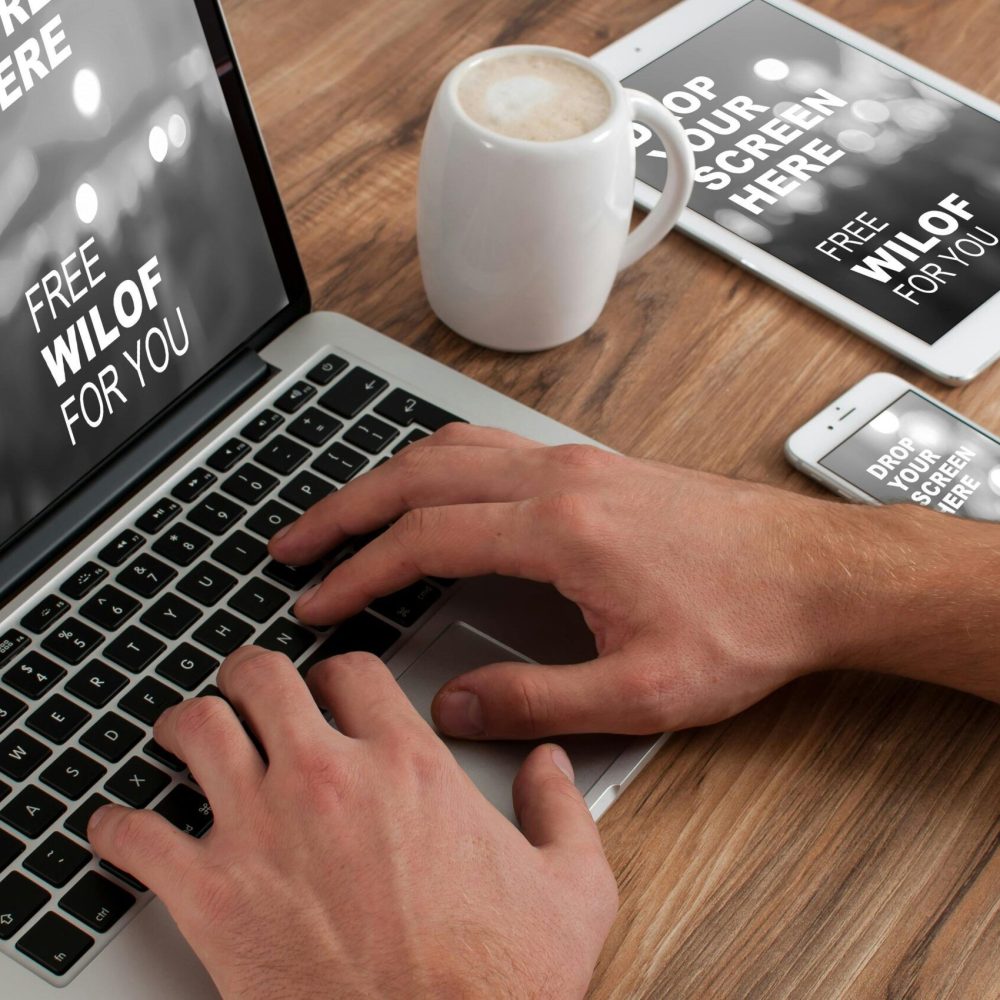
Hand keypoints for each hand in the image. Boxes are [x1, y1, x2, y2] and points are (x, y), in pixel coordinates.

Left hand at [88, 648, 615, 998]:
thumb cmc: (495, 985)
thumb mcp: (572, 888)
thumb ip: (562, 809)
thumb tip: (551, 766)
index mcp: (408, 766)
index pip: (353, 671)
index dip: (337, 671)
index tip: (329, 686)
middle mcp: (329, 780)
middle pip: (263, 678)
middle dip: (251, 674)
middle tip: (247, 686)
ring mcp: (264, 830)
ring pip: (198, 729)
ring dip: (185, 724)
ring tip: (183, 731)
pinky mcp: (213, 898)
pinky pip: (138, 837)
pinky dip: (116, 828)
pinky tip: (117, 830)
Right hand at [269, 424, 899, 738]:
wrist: (813, 570)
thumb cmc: (742, 622)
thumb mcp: (641, 690)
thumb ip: (538, 702)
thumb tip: (455, 704)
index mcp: (561, 529)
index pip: (426, 539)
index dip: (359, 570)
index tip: (317, 599)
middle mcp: (558, 478)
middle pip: (419, 476)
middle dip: (345, 509)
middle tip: (293, 543)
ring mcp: (574, 463)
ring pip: (451, 450)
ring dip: (386, 479)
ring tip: (341, 513)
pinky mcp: (591, 467)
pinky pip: (489, 447)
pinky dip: (436, 463)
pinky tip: (428, 487)